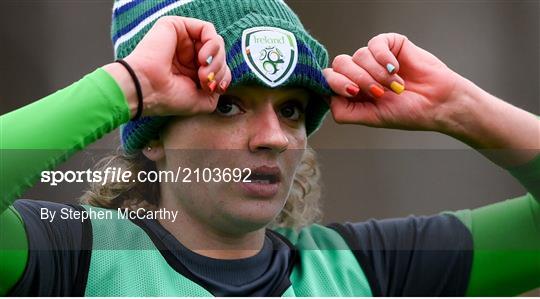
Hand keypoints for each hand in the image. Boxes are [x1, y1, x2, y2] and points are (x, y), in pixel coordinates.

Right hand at [106, 16, 231, 117]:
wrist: (147, 90)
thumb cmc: (169, 98)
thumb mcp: (203, 101)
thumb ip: (217, 88)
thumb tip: (223, 79)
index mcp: (191, 70)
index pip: (220, 68)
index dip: (223, 78)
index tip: (212, 89)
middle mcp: (188, 54)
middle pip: (220, 55)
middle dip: (219, 70)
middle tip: (205, 81)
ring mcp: (183, 40)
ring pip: (216, 42)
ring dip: (216, 60)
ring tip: (202, 71)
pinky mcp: (177, 26)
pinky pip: (208, 29)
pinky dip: (212, 44)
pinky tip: (202, 58)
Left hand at [324, 33, 463, 130]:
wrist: (438, 103)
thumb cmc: (407, 113)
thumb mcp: (370, 118)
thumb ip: (344, 112)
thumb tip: (325, 96)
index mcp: (351, 90)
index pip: (328, 78)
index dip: (336, 82)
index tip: (353, 92)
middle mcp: (359, 72)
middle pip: (339, 64)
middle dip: (358, 79)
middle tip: (379, 93)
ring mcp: (373, 58)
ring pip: (358, 55)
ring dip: (377, 73)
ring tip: (395, 86)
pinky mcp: (389, 45)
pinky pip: (375, 43)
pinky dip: (384, 58)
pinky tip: (396, 69)